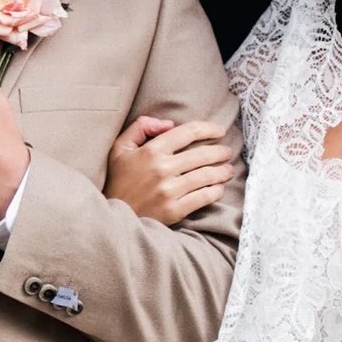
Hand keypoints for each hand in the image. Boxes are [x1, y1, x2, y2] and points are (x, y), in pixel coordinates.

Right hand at [107, 113, 236, 226]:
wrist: (113, 217)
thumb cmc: (118, 180)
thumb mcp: (120, 148)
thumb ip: (141, 127)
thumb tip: (169, 124)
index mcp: (152, 150)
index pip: (188, 132)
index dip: (208, 128)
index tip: (219, 130)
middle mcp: (162, 169)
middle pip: (202, 154)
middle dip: (220, 151)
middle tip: (227, 152)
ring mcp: (169, 191)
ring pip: (206, 176)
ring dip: (222, 171)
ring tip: (228, 169)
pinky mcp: (174, 210)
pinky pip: (203, 197)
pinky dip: (215, 191)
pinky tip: (219, 188)